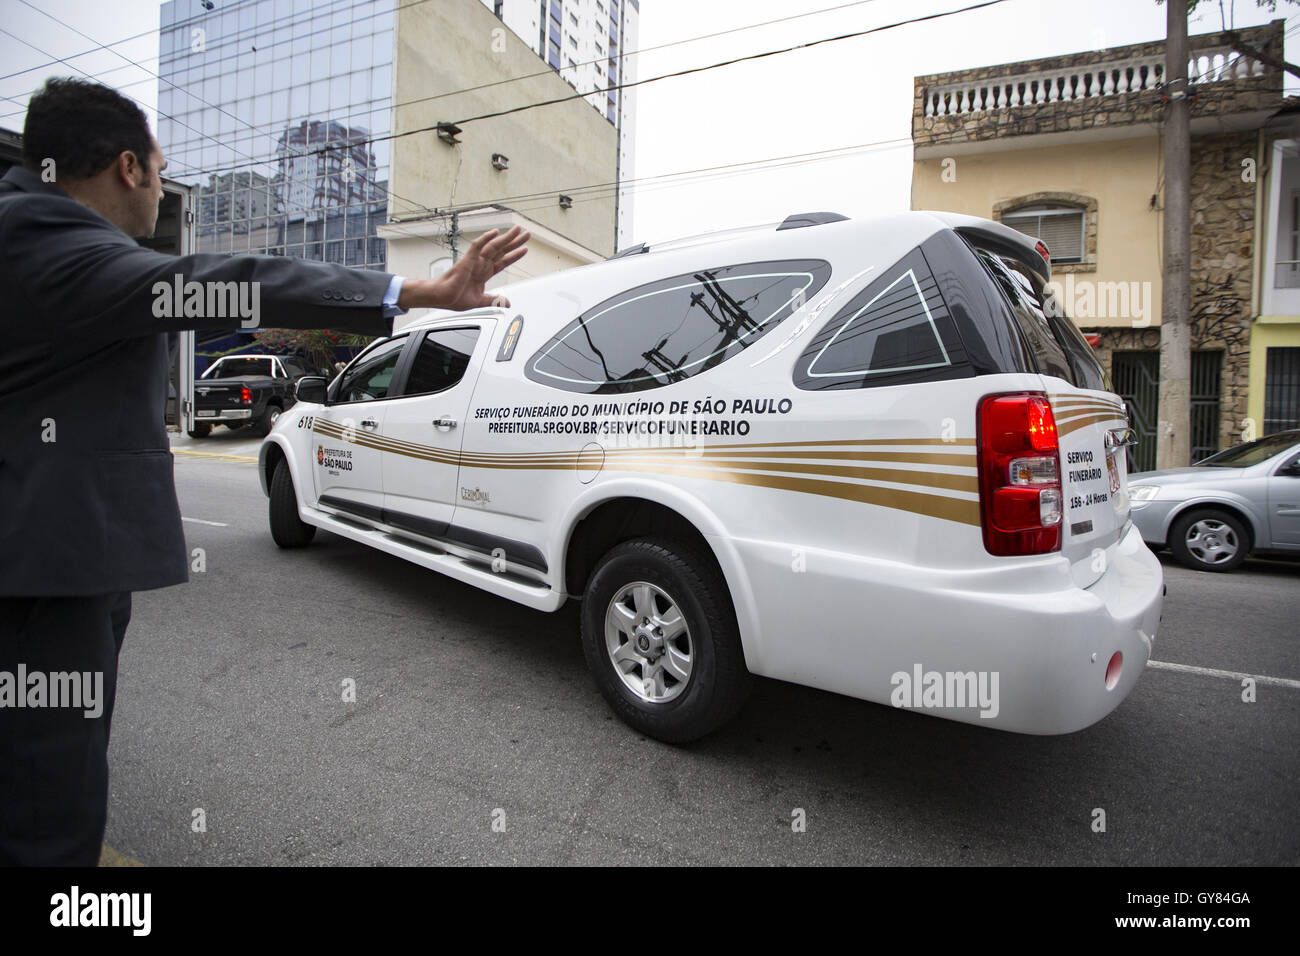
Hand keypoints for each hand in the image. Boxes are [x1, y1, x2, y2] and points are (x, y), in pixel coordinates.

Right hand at [398, 226, 529, 310]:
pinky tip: (495, 232)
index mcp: (484, 273)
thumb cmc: (454, 297)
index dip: (514, 255)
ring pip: (494, 246)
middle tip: (527, 233)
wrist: (441, 298)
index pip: (503, 261)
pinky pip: (478, 247)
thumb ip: (494, 300)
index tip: (524, 249)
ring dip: (507, 238)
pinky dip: (486, 238)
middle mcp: (481, 264)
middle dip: (514, 242)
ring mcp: (475, 261)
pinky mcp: (467, 260)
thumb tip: (507, 302)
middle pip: (502, 250)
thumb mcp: (480, 301)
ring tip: (518, 230)